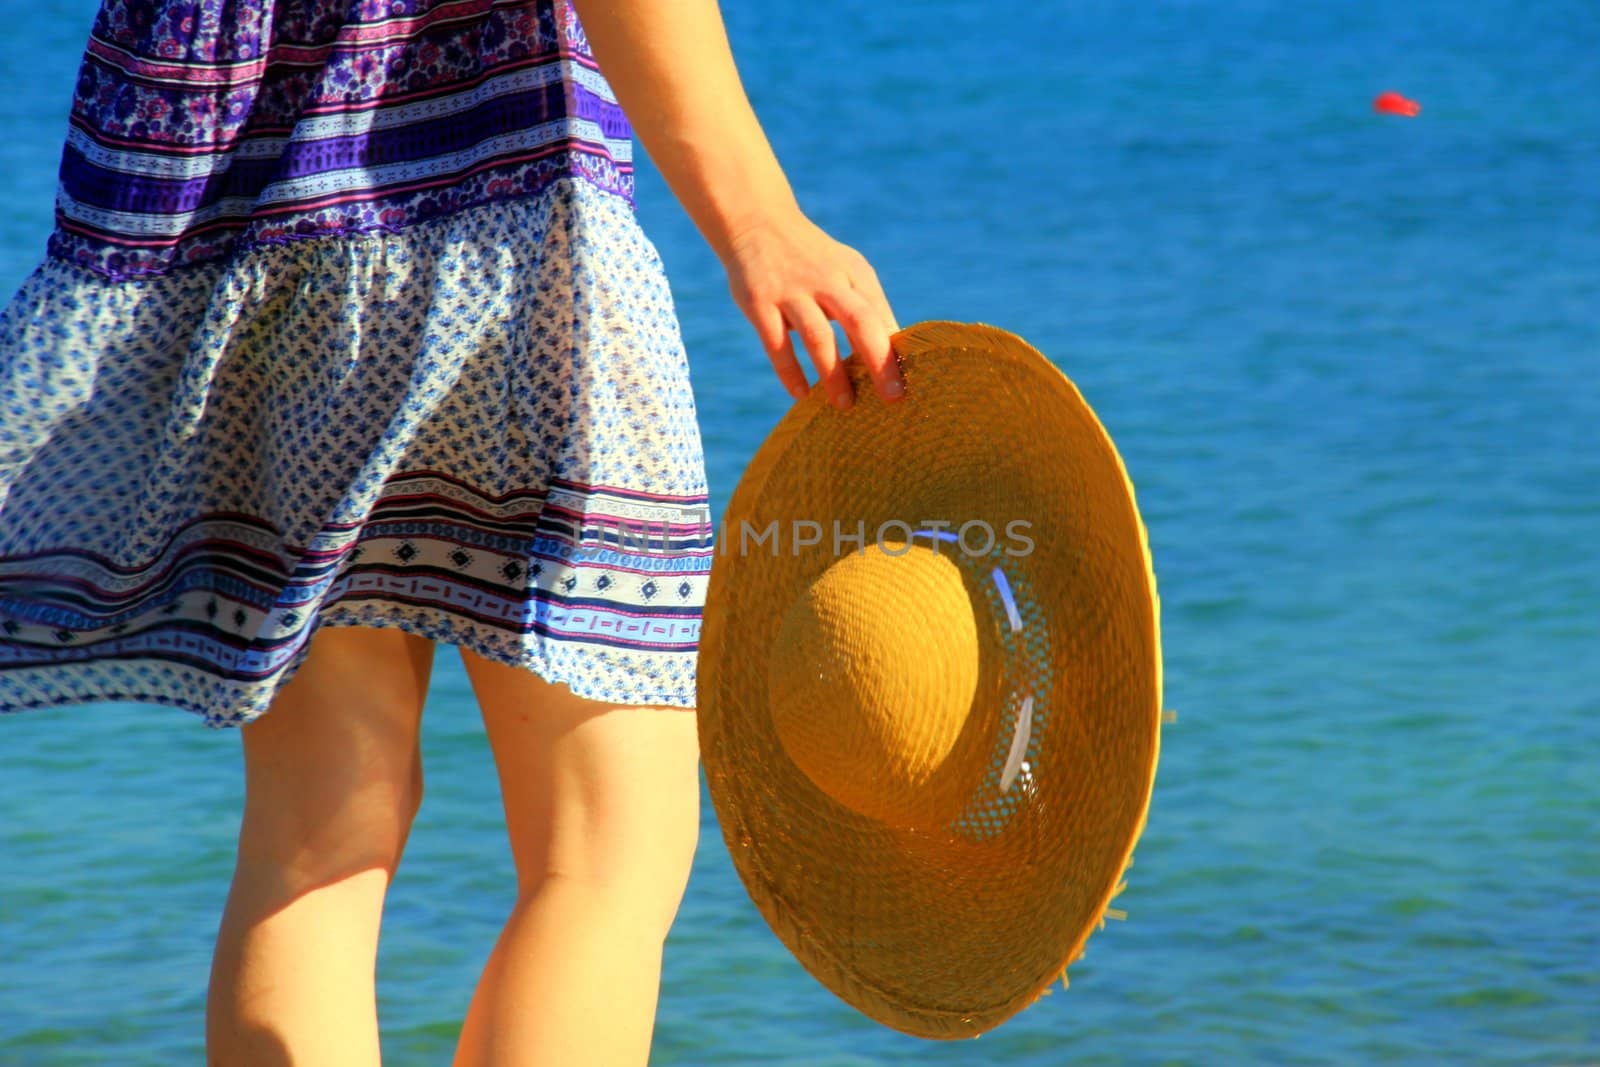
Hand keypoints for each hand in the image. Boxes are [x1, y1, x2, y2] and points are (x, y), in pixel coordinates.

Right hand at [718, 208, 902, 408]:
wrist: (756, 222)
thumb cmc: (810, 259)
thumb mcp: (844, 271)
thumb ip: (868, 306)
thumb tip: (895, 352)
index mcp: (852, 273)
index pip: (881, 316)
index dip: (896, 351)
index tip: (910, 385)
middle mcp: (825, 280)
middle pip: (860, 322)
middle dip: (879, 361)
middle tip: (893, 397)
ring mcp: (790, 290)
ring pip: (818, 336)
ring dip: (833, 373)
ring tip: (844, 405)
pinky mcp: (759, 302)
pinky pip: (777, 344)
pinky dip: (790, 372)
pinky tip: (801, 395)